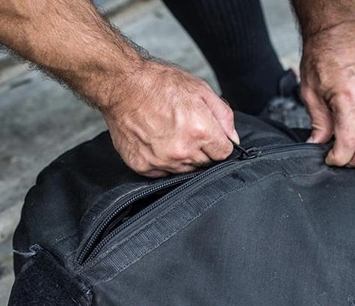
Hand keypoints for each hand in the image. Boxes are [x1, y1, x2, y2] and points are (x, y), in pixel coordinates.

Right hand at [101, 61, 238, 177]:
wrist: (122, 86)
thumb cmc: (159, 84)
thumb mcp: (200, 89)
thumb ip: (223, 116)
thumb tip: (233, 138)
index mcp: (200, 131)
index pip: (224, 153)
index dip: (218, 142)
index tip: (209, 135)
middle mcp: (182, 151)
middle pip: (205, 163)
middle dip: (201, 149)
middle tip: (185, 128)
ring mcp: (161, 161)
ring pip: (184, 170)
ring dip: (182, 156)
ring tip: (169, 133)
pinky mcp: (143, 166)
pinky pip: (162, 172)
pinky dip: (162, 161)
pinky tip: (156, 141)